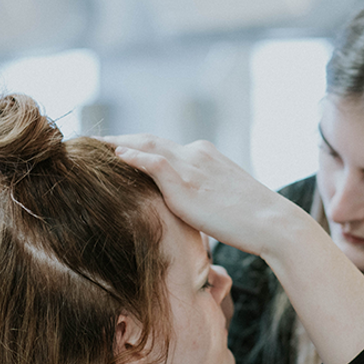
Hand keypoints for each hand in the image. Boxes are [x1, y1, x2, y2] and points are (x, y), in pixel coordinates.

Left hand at [104, 134, 363, 363]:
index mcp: (205, 156)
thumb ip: (201, 201)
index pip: (162, 146)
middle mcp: (195, 153)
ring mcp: (190, 164)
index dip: (137, 146)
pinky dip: (130, 155)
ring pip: (144, 144)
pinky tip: (112, 155)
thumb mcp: (222, 205)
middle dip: (119, 139)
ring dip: (115, 143)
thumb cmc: (254, 224)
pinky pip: (151, 160)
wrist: (273, 224)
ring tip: (90, 146)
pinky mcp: (186, 180)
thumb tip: (189, 216)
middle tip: (91, 142)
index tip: (115, 150)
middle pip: (148, 139)